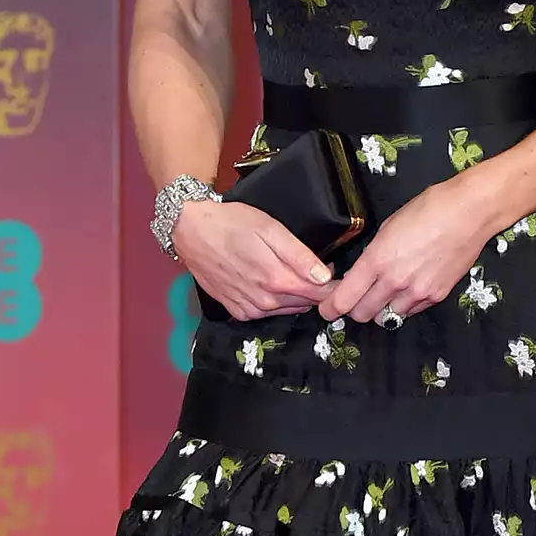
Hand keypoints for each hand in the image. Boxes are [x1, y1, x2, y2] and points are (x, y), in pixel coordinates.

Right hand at [172, 200, 335, 321]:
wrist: (190, 231)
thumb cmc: (232, 223)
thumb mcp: (270, 229)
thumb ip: (299, 255)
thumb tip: (325, 277)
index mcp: (276, 280)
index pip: (320, 294)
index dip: (335, 286)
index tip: (345, 275)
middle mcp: (264, 301)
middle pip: (305, 303)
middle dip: (320, 291)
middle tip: (326, 271)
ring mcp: (248, 309)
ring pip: (288, 309)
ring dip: (300, 297)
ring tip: (304, 276)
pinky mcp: (236, 311)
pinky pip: (267, 313)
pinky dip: (279, 303)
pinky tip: (277, 285)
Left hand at [321, 178, 492, 324]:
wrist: (470, 211)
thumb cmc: (430, 208)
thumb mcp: (389, 226)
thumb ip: (374, 254)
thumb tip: (364, 272)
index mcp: (378, 259)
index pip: (343, 300)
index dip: (329, 308)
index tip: (327, 308)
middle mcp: (395, 281)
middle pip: (361, 315)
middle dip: (354, 308)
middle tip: (357, 296)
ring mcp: (417, 292)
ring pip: (385, 318)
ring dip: (380, 309)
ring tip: (386, 291)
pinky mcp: (436, 296)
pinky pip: (410, 311)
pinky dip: (403, 305)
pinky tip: (409, 287)